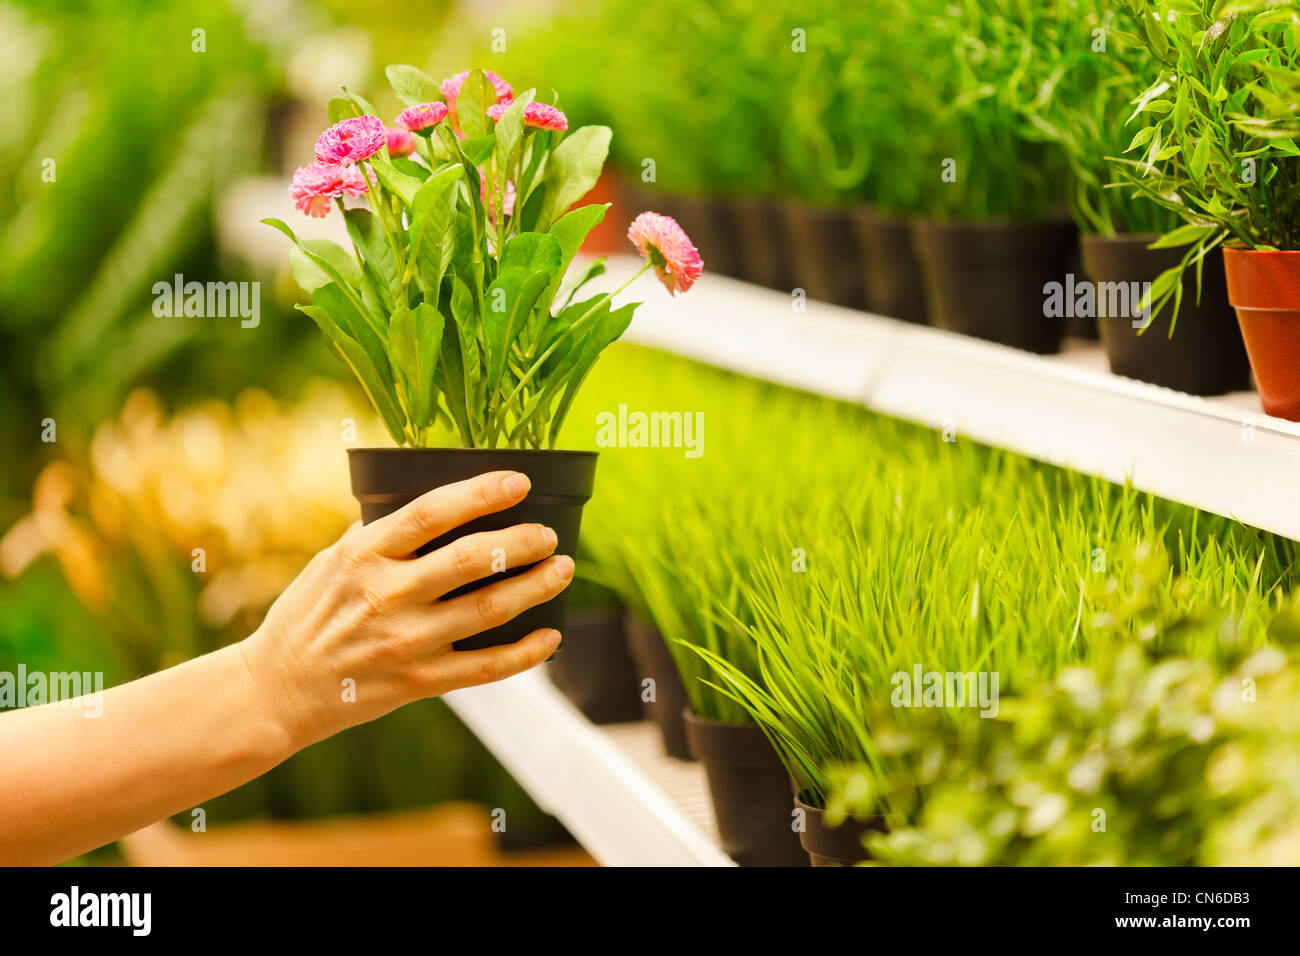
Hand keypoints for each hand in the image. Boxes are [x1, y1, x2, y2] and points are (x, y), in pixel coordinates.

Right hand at [239, 470, 571, 747]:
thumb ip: (379, 535)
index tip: (520, 482)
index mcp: (362, 555)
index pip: (431, 512)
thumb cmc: (309, 615)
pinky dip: (526, 653)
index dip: (481, 493)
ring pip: (488, 610)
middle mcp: (386, 596)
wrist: (277, 690)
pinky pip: (485, 668)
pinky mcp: (417, 683)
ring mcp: (405, 642)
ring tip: (562, 570)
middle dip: (522, 542)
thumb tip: (440, 504)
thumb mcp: (330, 561)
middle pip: (470, 559)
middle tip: (550, 535)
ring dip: (535, 587)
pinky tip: (551, 636)